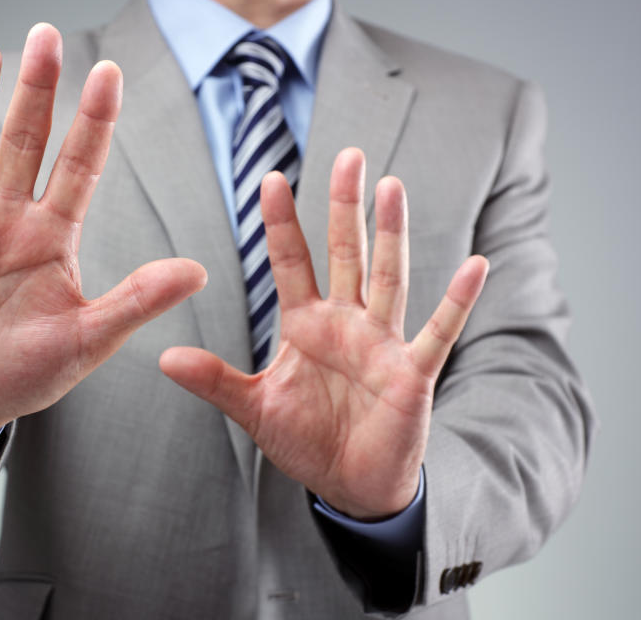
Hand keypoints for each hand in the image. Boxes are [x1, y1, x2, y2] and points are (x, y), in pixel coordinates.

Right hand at [0, 24, 206, 446]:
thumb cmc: (24, 375)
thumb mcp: (88, 340)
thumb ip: (136, 301)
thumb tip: (199, 273)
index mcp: (53, 238)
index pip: (79, 167)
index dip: (94, 122)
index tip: (110, 73)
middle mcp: (8, 223)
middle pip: (24, 145)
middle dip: (36, 93)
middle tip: (45, 38)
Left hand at [160, 149, 487, 519]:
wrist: (348, 484)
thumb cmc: (306, 440)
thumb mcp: (254, 407)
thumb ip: (214, 380)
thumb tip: (163, 356)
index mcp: (306, 324)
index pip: (292, 261)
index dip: (282, 223)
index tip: (269, 179)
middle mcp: (346, 322)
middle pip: (345, 252)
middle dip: (344, 206)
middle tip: (348, 155)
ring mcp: (381, 342)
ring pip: (389, 276)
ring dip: (392, 233)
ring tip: (392, 187)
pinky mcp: (411, 372)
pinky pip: (438, 331)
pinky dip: (458, 300)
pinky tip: (477, 264)